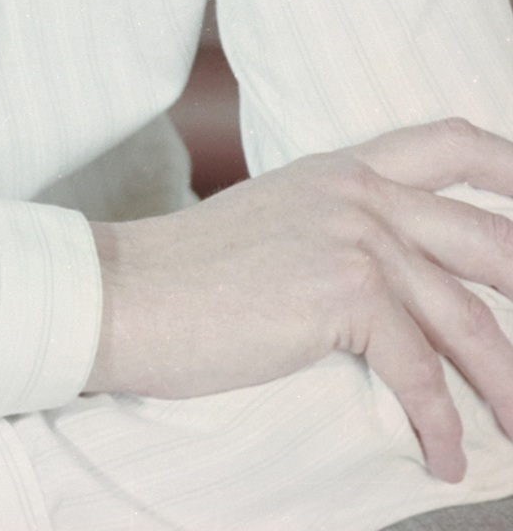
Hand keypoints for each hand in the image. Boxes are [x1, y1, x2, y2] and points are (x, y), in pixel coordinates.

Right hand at [86, 117, 512, 480]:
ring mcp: (353, 236)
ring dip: (504, 387)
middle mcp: (357, 191)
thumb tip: (397, 289)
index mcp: (342, 168)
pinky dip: (440, 424)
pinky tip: (442, 457)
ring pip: (469, 318)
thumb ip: (338, 230)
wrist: (127, 292)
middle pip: (489, 238)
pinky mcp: (341, 291)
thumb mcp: (277, 222)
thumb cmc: (190, 276)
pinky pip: (420, 370)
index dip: (511, 169)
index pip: (450, 144)